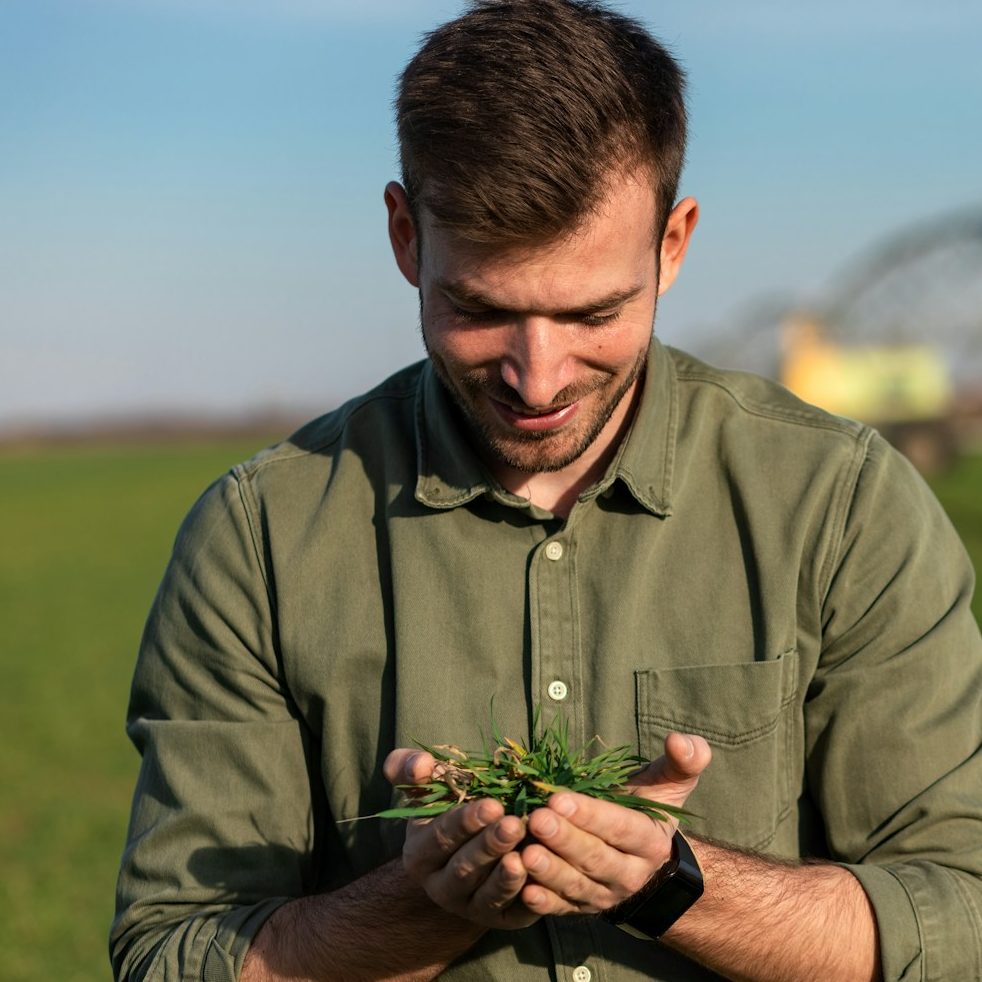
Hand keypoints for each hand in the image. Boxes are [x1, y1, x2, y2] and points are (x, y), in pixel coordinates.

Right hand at [383, 748, 539, 928]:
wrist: (471, 854)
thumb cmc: (449, 810)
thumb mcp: (426, 788)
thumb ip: (411, 769)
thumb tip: (421, 765)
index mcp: (420, 854)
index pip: (440, 838)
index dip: (465, 822)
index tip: (492, 805)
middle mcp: (441, 887)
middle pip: (465, 868)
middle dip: (490, 845)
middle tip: (514, 824)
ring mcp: (471, 907)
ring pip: (488, 895)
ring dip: (506, 877)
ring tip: (524, 857)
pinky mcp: (502, 919)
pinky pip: (514, 912)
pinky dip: (526, 898)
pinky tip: (539, 881)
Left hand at [519, 732, 710, 915]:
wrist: (647, 859)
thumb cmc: (649, 807)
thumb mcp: (669, 784)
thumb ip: (683, 762)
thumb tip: (680, 741)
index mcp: (651, 842)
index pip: (621, 828)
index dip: (591, 816)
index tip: (558, 799)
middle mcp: (630, 874)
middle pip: (595, 858)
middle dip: (565, 839)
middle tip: (536, 819)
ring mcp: (604, 894)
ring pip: (576, 885)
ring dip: (549, 872)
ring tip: (523, 854)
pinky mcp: (581, 908)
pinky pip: (561, 908)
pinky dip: (543, 903)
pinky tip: (524, 890)